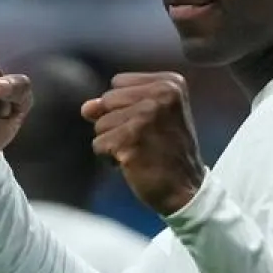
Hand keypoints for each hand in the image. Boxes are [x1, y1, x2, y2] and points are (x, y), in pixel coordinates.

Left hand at [82, 72, 206, 215]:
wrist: (186, 189)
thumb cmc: (167, 152)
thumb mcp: (150, 117)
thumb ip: (117, 104)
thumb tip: (87, 108)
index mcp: (170, 83)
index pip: (118, 83)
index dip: (124, 107)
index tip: (150, 124)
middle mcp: (161, 94)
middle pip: (107, 100)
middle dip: (116, 123)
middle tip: (145, 140)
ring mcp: (146, 116)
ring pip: (100, 124)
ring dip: (114, 143)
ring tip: (140, 151)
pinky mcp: (132, 139)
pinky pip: (99, 144)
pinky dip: (111, 158)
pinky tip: (133, 163)